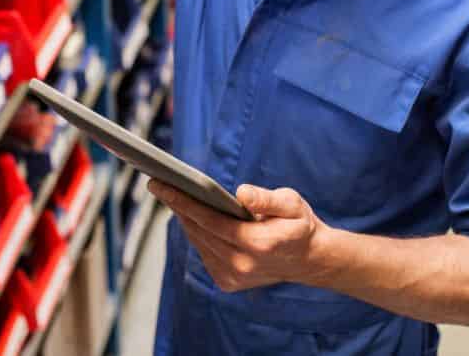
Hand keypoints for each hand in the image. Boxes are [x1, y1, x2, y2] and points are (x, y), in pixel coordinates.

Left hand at [148, 180, 326, 292]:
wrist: (308, 259)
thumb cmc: (299, 225)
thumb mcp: (291, 203)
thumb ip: (266, 199)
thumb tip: (241, 193)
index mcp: (259, 245)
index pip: (212, 221)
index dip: (184, 203)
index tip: (163, 186)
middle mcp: (243, 266)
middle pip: (200, 232)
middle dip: (178, 207)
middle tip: (160, 185)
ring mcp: (234, 278)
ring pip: (199, 243)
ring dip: (186, 220)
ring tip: (172, 196)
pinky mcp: (227, 283)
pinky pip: (204, 253)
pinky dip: (197, 235)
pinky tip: (192, 217)